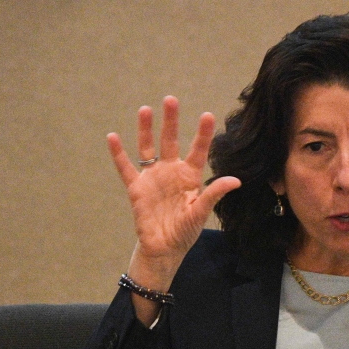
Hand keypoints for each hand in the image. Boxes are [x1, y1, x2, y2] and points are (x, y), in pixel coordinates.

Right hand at [107, 97, 240, 316]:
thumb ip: (213, 194)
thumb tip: (235, 180)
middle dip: (171, 121)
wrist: (164, 249)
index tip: (207, 115)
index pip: (198, 150)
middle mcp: (171, 171)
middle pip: (170, 141)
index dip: (202, 134)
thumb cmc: (185, 231)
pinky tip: (112, 137)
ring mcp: (153, 178)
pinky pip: (126, 168)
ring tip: (145, 109)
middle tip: (171, 99)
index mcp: (190, 176)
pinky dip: (118, 153)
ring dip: (145, 129)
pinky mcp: (136, 188)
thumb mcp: (201, 213)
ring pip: (148, 148)